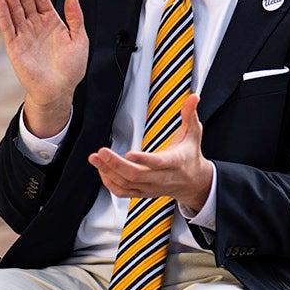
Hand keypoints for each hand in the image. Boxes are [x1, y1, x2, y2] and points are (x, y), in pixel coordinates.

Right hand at [0, 0, 87, 136]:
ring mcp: (24, 35)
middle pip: (26, 0)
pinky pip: (8, 27)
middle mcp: (36, 26)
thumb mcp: (79, 40)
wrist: (59, 90)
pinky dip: (4, 14)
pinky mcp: (15, 47)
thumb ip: (76, 18)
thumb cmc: (71, 68)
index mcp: (51, 23)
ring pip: (15, 10)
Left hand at [89, 92, 212, 213]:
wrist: (193, 182)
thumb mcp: (194, 133)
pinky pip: (124, 192)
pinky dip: (110, 184)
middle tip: (101, 152)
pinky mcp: (143, 192)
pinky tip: (102, 171)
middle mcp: (161, 178)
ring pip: (127, 184)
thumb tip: (194, 97)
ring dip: (108, 172)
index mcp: (174, 162)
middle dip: (116, 164)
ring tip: (95, 158)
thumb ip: (190, 115)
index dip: (144, 160)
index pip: (158, 163)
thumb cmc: (190, 154)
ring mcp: (151, 187)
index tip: (129, 153)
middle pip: (136, 175)